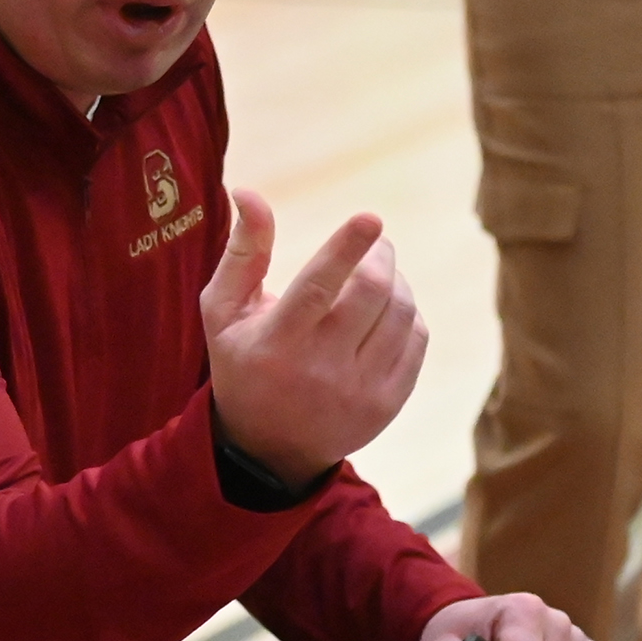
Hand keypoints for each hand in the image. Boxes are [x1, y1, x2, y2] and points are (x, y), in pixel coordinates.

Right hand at [201, 189, 425, 487]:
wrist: (269, 449)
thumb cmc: (243, 363)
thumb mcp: (224, 313)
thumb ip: (242, 252)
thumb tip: (248, 191)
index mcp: (276, 343)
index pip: (318, 288)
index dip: (346, 249)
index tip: (371, 218)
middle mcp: (320, 370)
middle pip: (371, 294)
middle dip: (381, 256)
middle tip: (377, 241)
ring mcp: (358, 391)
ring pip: (402, 315)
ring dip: (398, 281)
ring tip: (381, 273)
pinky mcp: (387, 404)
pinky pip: (417, 341)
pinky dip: (410, 315)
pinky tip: (389, 310)